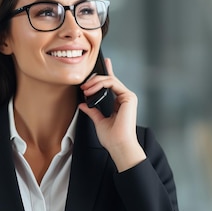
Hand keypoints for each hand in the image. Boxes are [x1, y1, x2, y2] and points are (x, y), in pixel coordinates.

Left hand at [78, 57, 145, 171]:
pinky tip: (91, 90)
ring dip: (95, 82)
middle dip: (95, 79)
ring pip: (110, 80)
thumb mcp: (98, 121)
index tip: (101, 65)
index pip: (112, 84)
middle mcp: (125, 98)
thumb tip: (83, 105)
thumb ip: (92, 111)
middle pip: (109, 80)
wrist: (118, 145)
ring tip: (85, 89)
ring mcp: (128, 97)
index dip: (106, 73)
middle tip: (83, 85)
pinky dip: (100, 84)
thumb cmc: (112, 138)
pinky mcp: (128, 97)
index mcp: (120, 103)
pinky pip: (112, 83)